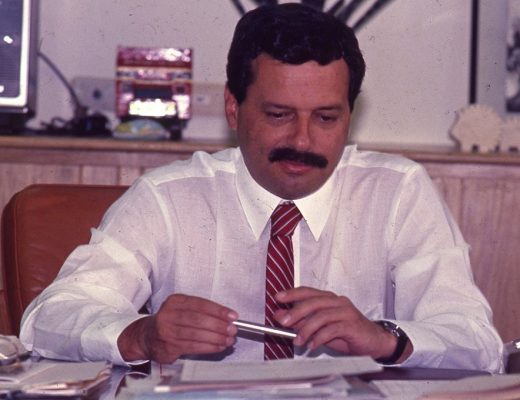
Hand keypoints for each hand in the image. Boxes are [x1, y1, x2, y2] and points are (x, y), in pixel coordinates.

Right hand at [118, 294, 237, 363]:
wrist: (147, 336)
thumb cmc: (171, 321)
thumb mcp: (182, 309)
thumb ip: (202, 311)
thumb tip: (228, 318)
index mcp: (175, 301)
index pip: (200, 304)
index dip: (218, 310)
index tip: (232, 316)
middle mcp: (169, 314)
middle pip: (198, 319)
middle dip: (218, 325)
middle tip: (232, 330)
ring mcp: (167, 331)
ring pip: (196, 334)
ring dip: (216, 338)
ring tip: (228, 340)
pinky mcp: (168, 346)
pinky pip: (192, 347)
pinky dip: (208, 347)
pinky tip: (218, 347)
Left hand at [274, 286, 410, 360]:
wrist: (374, 342)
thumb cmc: (347, 333)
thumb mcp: (321, 327)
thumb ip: (302, 321)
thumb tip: (281, 317)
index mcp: (329, 298)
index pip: (308, 291)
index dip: (292, 293)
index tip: (278, 298)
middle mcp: (337, 301)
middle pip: (313, 302)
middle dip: (295, 312)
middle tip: (283, 322)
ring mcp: (346, 312)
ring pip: (321, 315)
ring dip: (306, 329)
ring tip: (298, 341)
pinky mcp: (351, 325)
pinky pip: (332, 329)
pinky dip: (319, 338)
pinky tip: (313, 345)